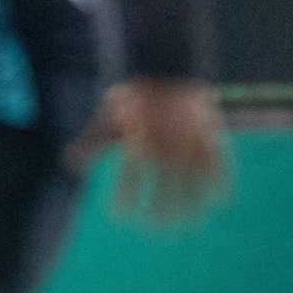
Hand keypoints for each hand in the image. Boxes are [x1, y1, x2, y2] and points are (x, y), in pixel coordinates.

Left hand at [67, 78, 226, 224]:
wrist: (167, 63)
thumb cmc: (135, 93)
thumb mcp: (109, 114)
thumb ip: (93, 141)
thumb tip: (70, 164)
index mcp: (137, 141)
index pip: (129, 179)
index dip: (125, 200)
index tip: (121, 218)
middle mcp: (164, 146)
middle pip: (163, 189)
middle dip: (161, 212)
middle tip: (159, 229)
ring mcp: (189, 142)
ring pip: (192, 182)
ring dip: (191, 206)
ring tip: (190, 224)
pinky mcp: (208, 134)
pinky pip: (218, 164)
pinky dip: (222, 184)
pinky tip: (221, 202)